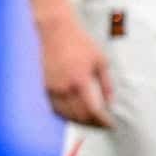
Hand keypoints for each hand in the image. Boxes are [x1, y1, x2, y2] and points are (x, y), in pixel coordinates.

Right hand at [37, 11, 113, 128]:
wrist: (54, 29)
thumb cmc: (78, 41)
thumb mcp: (100, 59)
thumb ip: (107, 83)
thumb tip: (111, 102)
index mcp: (79, 80)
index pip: (93, 110)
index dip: (103, 121)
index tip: (111, 125)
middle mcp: (64, 87)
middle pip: (79, 116)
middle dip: (93, 124)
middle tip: (102, 125)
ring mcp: (52, 87)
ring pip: (66, 114)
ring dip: (80, 122)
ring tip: (91, 122)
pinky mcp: (44, 86)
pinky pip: (55, 108)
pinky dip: (66, 115)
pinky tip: (75, 114)